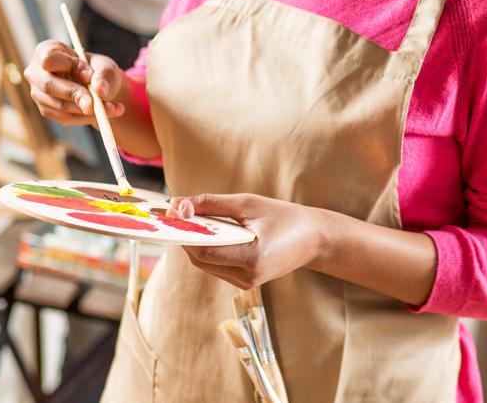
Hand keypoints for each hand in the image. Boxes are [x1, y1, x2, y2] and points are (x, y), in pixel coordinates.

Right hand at [23, 40, 125, 126]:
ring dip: (88, 110)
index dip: (70, 66)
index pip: (49, 58)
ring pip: (59, 105)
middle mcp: (36, 72)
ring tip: (112, 108)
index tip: (90, 75)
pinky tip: (102, 113)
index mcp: (46, 50)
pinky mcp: (47, 110)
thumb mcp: (106, 68)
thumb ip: (104, 75)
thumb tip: (99, 90)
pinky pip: (64, 117)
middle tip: (96, 104)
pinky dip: (86, 117)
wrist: (99, 88)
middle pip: (49, 85)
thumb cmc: (98, 70)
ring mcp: (38, 93)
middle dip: (75, 95)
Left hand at [168, 193, 322, 289]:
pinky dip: (206, 247)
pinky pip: (215, 264)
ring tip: (189, 216)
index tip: (173, 210)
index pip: (204, 250)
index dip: (184, 231)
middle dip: (185, 235)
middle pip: (199, 258)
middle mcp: (246, 278)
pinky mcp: (244, 281)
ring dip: (194, 241)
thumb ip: (212, 204)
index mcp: (251, 258)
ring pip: (204, 263)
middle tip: (176, 209)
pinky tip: (206, 229)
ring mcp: (245, 283)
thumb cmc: (283, 216)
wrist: (313, 239)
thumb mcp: (247, 203)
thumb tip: (179, 203)